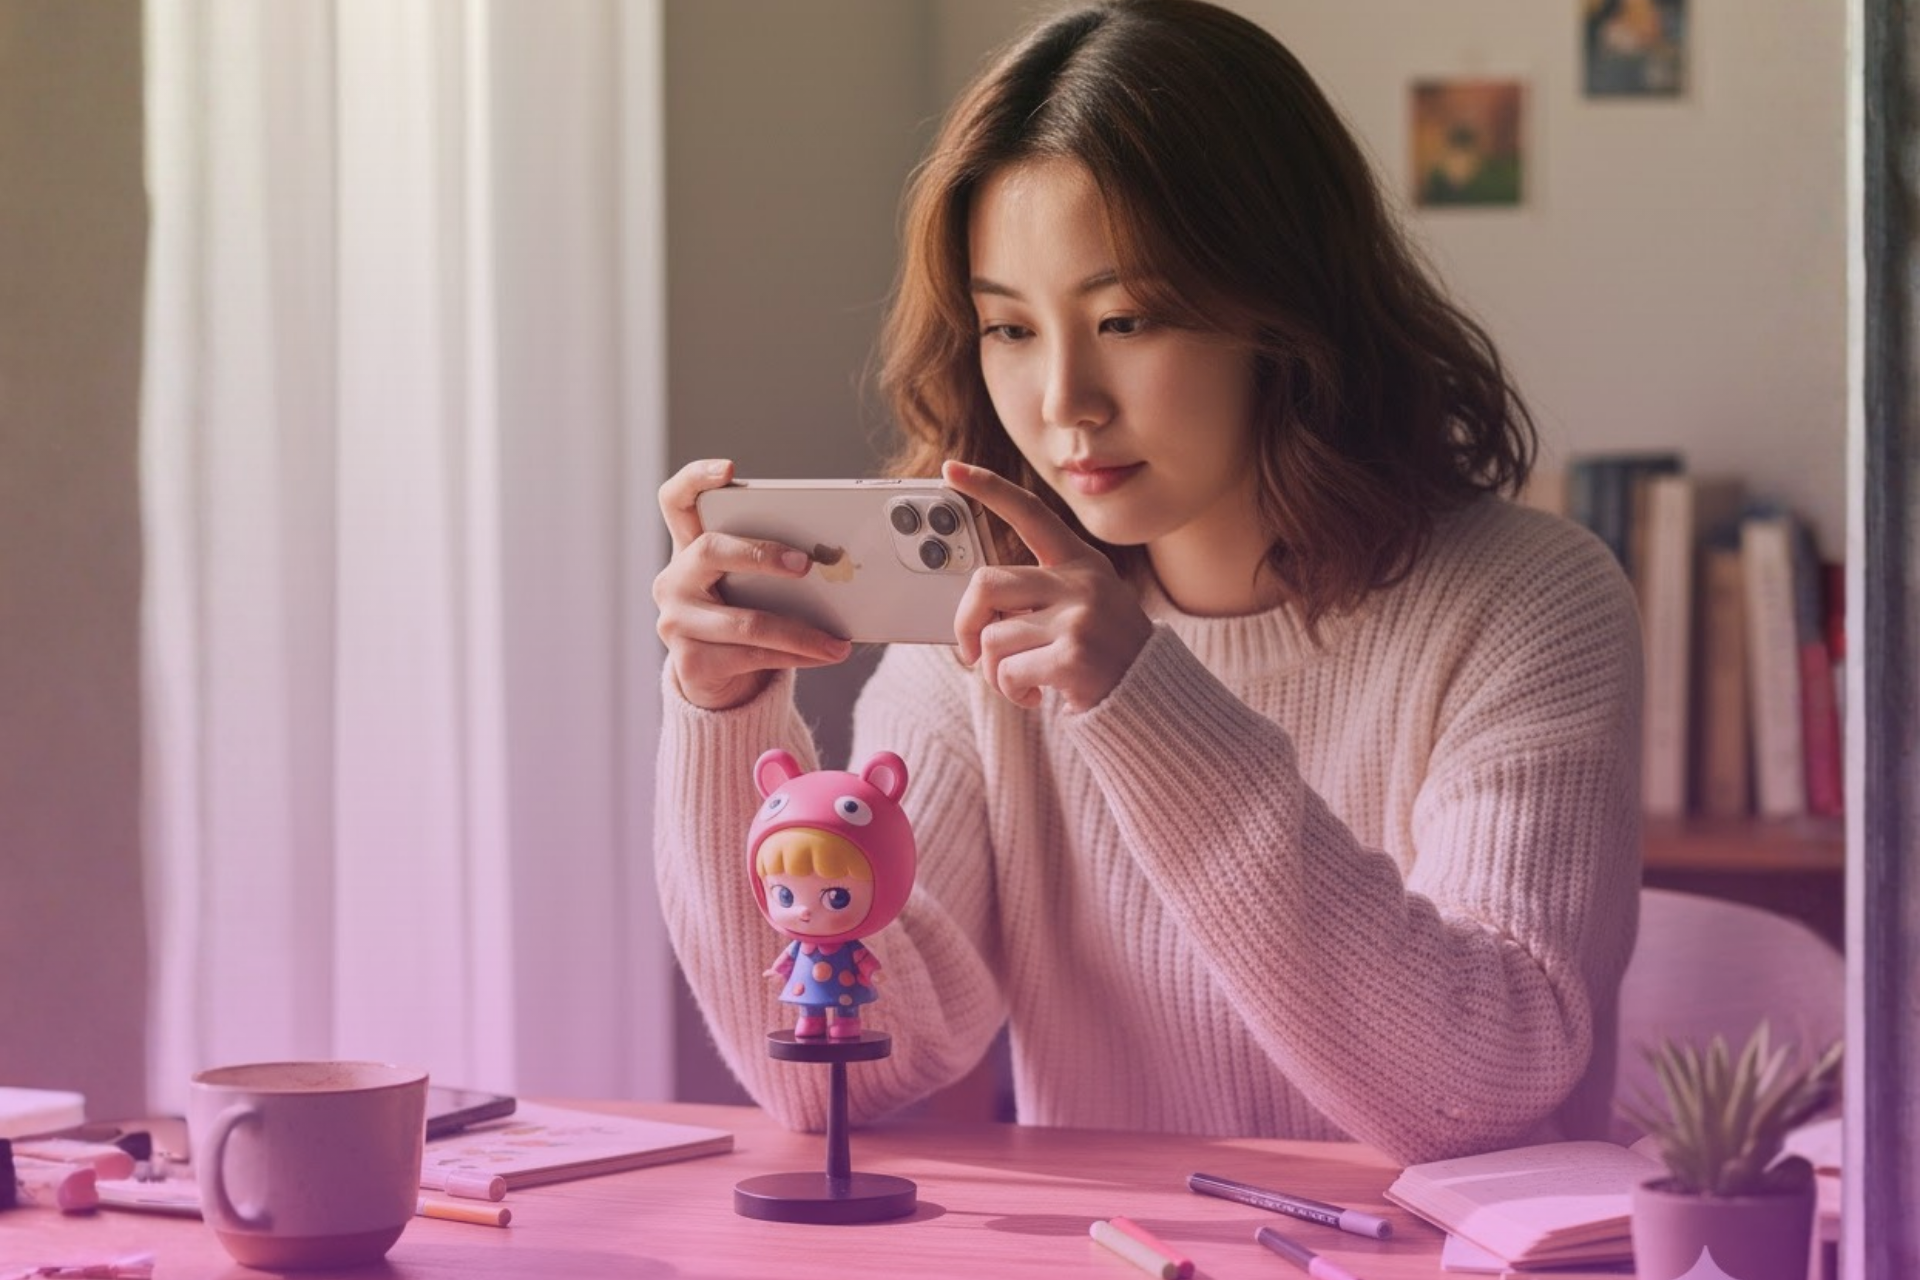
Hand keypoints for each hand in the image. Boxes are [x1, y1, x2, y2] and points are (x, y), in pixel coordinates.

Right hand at [653, 458, 852, 709]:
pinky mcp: (690, 662)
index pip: (675, 501)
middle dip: (761, 554)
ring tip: (839, 639)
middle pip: (711, 550)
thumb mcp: (746, 582)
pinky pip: (753, 656)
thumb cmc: (739, 612)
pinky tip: (824, 654)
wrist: (714, 677)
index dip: (695, 478)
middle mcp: (673, 581)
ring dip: (801, 631)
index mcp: (687, 549)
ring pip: (745, 621)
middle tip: (806, 563)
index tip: (728, 469)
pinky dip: (796, 656)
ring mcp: (676, 623)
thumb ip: (767, 561)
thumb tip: (832, 558)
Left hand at [942, 460, 1152, 711]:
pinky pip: (1007, 673)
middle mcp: (1081, 582)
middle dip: (966, 623)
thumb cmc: (1104, 657)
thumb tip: (974, 613)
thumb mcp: (1083, 608)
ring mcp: (1079, 618)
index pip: (1030, 513)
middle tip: (972, 651)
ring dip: (994, 671)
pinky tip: (1036, 696)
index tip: (950, 471)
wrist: (1150, 699)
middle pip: (986, 584)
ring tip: (1022, 682)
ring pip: (993, 638)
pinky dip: (1011, 692)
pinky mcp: (1073, 656)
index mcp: (1080, 563)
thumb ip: (1037, 596)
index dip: (987, 488)